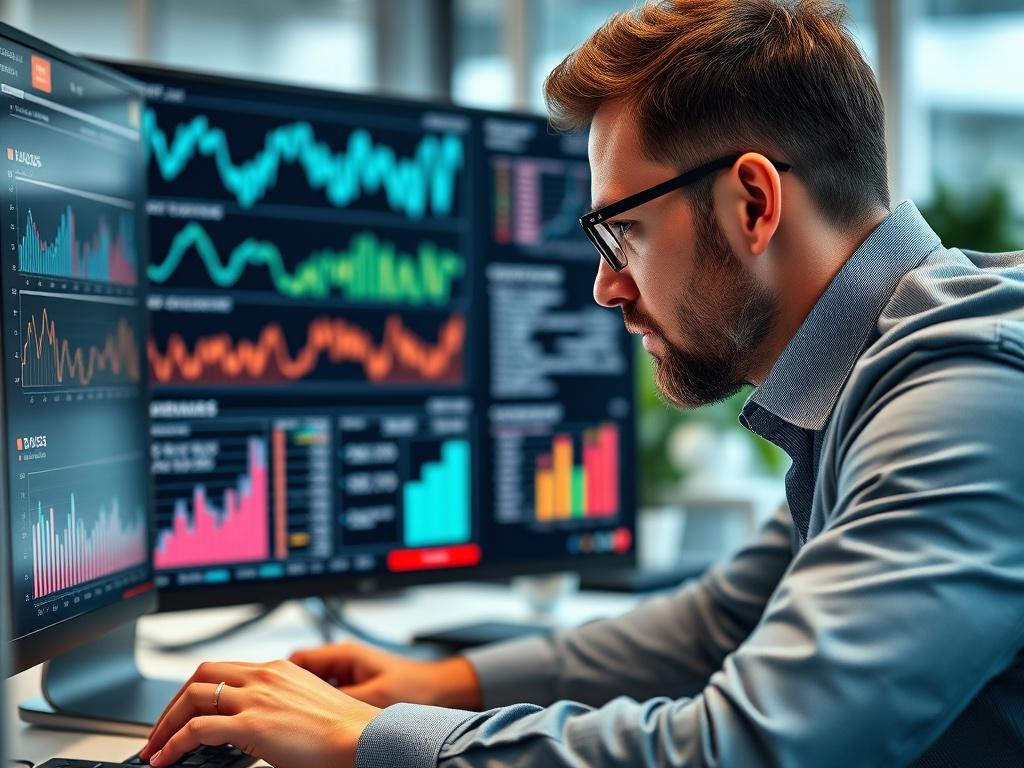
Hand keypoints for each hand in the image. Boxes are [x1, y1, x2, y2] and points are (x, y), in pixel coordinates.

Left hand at [138, 659, 379, 767]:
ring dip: (166, 723)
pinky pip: (197, 729)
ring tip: (156, 747)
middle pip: (201, 675)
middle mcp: (263, 676)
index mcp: (277, 669)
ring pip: (193, 697)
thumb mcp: (306, 702)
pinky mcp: (252, 724)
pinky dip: (174, 743)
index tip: (183, 711)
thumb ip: (279, 702)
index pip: (223, 669)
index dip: (195, 689)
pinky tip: (166, 758)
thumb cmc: (342, 728)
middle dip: (173, 703)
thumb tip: (256, 722)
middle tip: (161, 729)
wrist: (360, 737)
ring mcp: (256, 698)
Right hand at [289, 641, 482, 709]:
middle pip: (298, 673)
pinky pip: (325, 696)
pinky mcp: (356, 688)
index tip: (267, 697)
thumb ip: (341, 700)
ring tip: (294, 722)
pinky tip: (316, 726)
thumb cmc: (416, 688)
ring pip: (310, 687)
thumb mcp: (373, 696)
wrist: (443, 691)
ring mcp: (349, 674)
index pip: (297, 659)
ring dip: (302, 702)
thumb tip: (309, 710)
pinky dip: (317, 709)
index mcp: (344, 654)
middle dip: (285, 692)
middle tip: (276, 714)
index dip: (278, 678)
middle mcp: (344, 661)